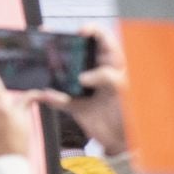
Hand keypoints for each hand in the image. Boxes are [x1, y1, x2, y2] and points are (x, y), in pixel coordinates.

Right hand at [32, 26, 128, 155]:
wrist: (123, 142)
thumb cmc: (131, 114)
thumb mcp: (124, 90)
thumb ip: (107, 78)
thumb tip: (83, 76)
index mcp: (113, 64)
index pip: (103, 39)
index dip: (92, 31)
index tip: (80, 32)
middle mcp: (97, 72)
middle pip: (77, 53)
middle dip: (63, 48)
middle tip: (50, 43)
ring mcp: (84, 88)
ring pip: (64, 73)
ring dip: (53, 71)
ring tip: (42, 66)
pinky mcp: (74, 104)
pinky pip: (57, 97)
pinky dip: (50, 97)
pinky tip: (44, 94)